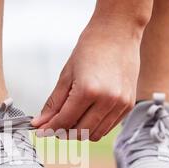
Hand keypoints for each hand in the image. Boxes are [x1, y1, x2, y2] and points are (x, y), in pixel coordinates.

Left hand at [32, 21, 143, 140]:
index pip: (64, 121)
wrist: (118, 33)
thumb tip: (40, 124)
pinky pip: (108, 127)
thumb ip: (53, 103)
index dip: (50, 129)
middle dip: (63, 132)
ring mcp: (120, 104)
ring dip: (80, 132)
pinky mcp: (129, 105)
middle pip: (79, 132)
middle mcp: (107, 100)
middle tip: (54, 125)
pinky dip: (95, 127)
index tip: (41, 131)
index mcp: (88, 91)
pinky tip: (87, 115)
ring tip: (71, 119)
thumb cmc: (90, 49)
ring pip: (95, 134)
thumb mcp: (66, 75)